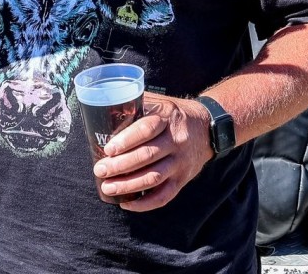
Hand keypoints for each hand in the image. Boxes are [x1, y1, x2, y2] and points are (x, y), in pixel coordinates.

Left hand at [91, 93, 213, 209]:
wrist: (207, 128)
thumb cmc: (174, 115)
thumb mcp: (160, 103)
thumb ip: (138, 105)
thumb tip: (105, 110)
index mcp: (168, 117)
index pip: (146, 130)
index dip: (125, 141)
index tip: (107, 149)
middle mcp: (177, 140)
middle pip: (146, 156)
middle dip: (120, 166)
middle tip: (100, 170)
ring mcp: (181, 162)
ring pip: (153, 177)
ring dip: (128, 185)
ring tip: (108, 187)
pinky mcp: (183, 179)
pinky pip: (164, 196)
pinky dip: (144, 204)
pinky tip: (126, 203)